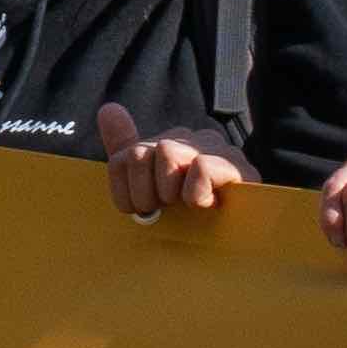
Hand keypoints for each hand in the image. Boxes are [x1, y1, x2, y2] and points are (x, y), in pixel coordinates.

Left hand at [90, 99, 242, 230]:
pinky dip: (197, 193)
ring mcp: (215, 149)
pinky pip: (201, 168)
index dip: (125, 193)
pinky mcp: (238, 167)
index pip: (122, 158)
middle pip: (137, 154)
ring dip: (171, 191)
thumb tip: (107, 108)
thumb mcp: (152, 190)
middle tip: (167, 209)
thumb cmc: (192, 220)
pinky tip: (207, 204)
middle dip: (145, 195)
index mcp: (166, 144)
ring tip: (187, 205)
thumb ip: (126, 150)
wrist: (238, 239)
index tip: (144, 210)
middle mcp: (189, 139)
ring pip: (167, 153)